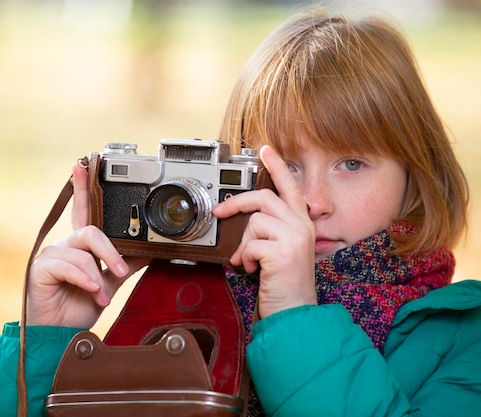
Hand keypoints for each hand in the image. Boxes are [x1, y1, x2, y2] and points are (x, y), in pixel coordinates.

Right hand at [27, 162, 149, 327]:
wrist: (60, 335)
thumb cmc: (78, 308)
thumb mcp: (109, 284)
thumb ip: (124, 265)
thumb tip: (148, 252)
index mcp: (79, 246)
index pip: (83, 211)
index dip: (83, 187)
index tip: (84, 165)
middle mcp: (64, 246)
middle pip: (90, 230)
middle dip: (109, 252)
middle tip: (120, 271)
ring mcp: (51, 255)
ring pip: (82, 250)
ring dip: (97, 275)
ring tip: (101, 295)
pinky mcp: (40, 269)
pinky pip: (68, 265)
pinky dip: (84, 279)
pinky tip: (90, 292)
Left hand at [212, 145, 316, 317]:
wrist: (295, 311)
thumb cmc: (285, 283)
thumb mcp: (281, 251)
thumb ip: (268, 232)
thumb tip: (244, 223)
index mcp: (302, 223)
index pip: (291, 187)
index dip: (277, 166)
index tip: (265, 149)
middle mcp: (302, 227)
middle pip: (265, 197)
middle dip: (237, 203)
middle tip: (220, 211)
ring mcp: (295, 238)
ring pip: (255, 222)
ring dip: (245, 243)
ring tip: (250, 260)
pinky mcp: (283, 252)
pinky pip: (251, 244)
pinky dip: (246, 258)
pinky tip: (254, 269)